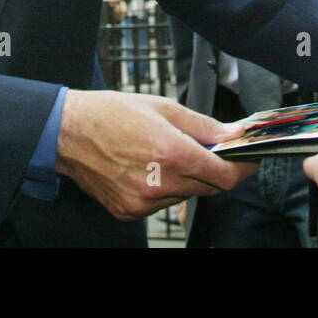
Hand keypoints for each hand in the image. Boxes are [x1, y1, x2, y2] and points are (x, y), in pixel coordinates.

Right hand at [55, 90, 257, 219]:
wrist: (68, 133)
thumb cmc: (112, 113)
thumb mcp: (164, 107)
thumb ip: (204, 125)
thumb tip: (233, 134)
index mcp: (170, 153)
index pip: (223, 175)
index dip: (242, 169)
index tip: (250, 160)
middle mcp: (157, 183)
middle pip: (209, 188)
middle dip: (218, 170)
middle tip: (214, 150)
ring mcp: (141, 201)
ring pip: (186, 196)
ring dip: (191, 179)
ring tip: (174, 153)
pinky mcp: (129, 210)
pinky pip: (162, 203)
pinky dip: (168, 187)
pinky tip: (154, 167)